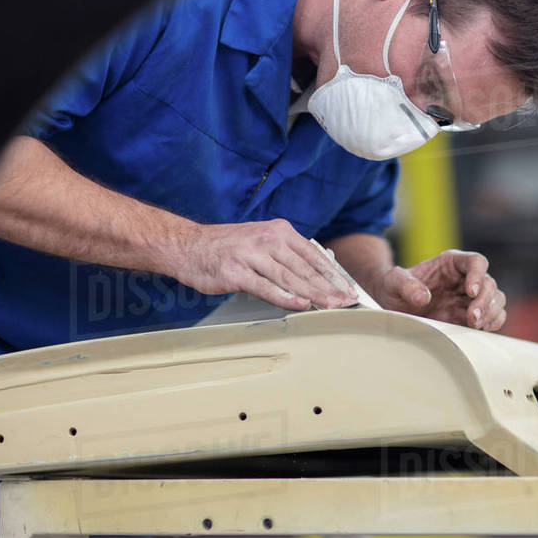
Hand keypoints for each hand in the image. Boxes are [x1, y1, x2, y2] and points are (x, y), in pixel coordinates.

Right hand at [172, 219, 357, 309]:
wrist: (187, 245)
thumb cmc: (227, 248)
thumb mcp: (261, 241)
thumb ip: (287, 255)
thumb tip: (317, 273)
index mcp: (278, 231)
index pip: (314, 255)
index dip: (334, 274)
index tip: (349, 290)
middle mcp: (267, 240)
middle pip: (305, 269)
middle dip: (330, 288)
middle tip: (347, 302)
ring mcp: (251, 255)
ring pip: (290, 278)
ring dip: (314, 294)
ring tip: (332, 306)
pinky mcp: (236, 272)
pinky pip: (266, 287)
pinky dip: (285, 297)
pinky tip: (302, 305)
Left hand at [376, 249, 506, 330]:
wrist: (394, 305)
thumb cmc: (394, 288)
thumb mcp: (393, 282)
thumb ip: (405, 285)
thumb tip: (423, 297)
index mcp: (451, 263)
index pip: (476, 262)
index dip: (478, 275)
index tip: (471, 292)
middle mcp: (465, 278)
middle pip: (489, 283)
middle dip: (484, 301)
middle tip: (471, 318)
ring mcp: (470, 297)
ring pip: (496, 299)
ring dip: (490, 312)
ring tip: (474, 325)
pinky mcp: (471, 315)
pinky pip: (494, 316)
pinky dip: (492, 322)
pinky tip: (480, 329)